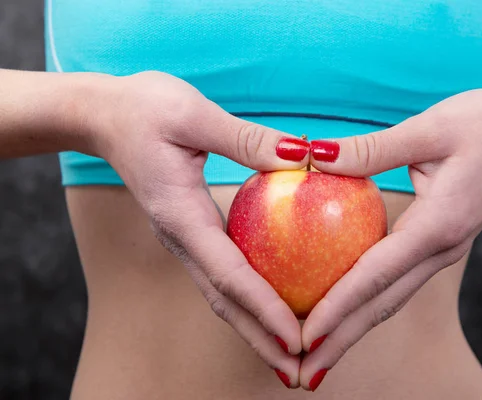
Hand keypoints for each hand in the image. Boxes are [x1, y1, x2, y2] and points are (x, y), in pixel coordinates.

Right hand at [85, 71, 308, 386]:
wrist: (104, 116)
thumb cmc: (144, 109)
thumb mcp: (194, 114)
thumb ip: (245, 139)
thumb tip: (301, 156)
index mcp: (181, 216)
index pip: (229, 273)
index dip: (264, 308)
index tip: (295, 338)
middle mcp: (182, 238)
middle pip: (225, 301)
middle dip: (259, 339)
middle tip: (298, 370)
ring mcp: (186, 239)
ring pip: (223, 294)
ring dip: (255, 326)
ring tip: (291, 351)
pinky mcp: (193, 232)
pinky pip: (225, 273)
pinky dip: (250, 297)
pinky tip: (277, 301)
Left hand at [298, 89, 481, 389]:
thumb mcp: (429, 127)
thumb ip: (372, 149)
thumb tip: (316, 159)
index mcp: (438, 225)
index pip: (377, 274)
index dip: (339, 307)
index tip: (306, 336)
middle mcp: (440, 250)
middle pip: (382, 304)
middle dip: (341, 341)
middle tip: (302, 373)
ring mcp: (441, 252)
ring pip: (389, 300)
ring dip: (351, 329)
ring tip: (316, 355)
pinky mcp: (437, 244)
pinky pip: (395, 282)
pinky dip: (365, 302)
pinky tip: (342, 309)